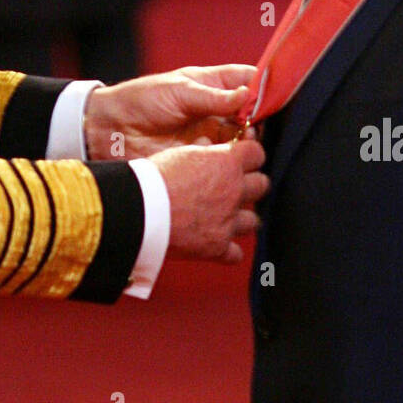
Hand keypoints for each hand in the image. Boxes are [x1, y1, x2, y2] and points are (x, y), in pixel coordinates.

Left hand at [83, 64, 255, 159]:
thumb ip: (213, 97)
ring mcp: (211, 136)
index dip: (264, 88)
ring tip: (245, 147)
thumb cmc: (141, 100)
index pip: (248, 81)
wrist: (110, 130)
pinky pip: (225, 163)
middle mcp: (217, 111)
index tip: (276, 98)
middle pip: (252, 115)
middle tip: (254, 129)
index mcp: (213, 85)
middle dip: (259, 122)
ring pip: (243, 141)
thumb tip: (247, 95)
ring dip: (248, 145)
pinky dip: (232, 164)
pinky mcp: (202, 160)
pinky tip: (232, 165)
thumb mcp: (178, 91)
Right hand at [151, 139, 267, 263]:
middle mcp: (234, 191)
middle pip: (261, 185)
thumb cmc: (154, 178)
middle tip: (234, 187)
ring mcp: (228, 221)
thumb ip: (203, 153)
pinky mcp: (217, 246)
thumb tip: (209, 148)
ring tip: (225, 217)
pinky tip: (217, 244)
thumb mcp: (181, 153)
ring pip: (253, 220)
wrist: (141, 210)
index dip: (250, 156)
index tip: (242, 159)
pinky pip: (236, 253)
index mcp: (226, 163)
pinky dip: (228, 250)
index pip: (256, 153)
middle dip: (250, 185)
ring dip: (241, 218)